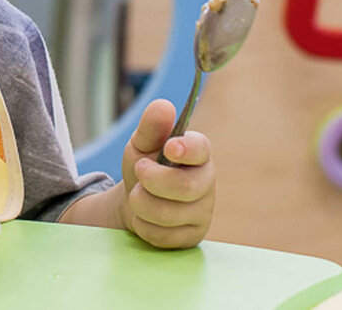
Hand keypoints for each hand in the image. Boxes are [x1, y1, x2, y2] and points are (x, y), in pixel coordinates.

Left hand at [119, 99, 215, 247]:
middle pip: (186, 187)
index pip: (201, 150)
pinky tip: (145, 216)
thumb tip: (164, 105)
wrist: (135, 201)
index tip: (169, 147)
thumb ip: (151, 127)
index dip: (187, 149)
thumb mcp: (141, 144)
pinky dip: (143, 224)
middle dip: (153, 180)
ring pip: (168, 214)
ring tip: (138, 194)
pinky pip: (162, 235)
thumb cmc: (144, 166)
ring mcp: (202, 212)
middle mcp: (206, 183)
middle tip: (138, 171)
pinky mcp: (192, 236)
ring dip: (140, 202)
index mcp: (197, 154)